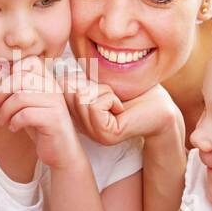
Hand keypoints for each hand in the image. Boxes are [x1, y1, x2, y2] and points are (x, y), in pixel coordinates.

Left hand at [0, 59, 83, 170]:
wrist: (61, 152)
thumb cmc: (41, 128)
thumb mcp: (26, 106)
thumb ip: (14, 93)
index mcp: (48, 80)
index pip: (29, 62)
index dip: (11, 73)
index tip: (2, 91)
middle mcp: (54, 88)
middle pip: (21, 78)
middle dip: (2, 92)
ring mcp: (56, 103)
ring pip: (20, 97)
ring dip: (5, 110)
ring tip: (3, 120)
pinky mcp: (54, 119)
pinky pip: (26, 114)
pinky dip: (14, 122)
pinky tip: (14, 128)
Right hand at [64, 77, 181, 146]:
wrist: (159, 105)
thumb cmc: (132, 89)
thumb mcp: (97, 82)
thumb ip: (75, 82)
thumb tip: (52, 76)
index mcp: (78, 116)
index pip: (61, 89)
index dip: (82, 80)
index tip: (101, 89)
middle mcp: (82, 128)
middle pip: (70, 92)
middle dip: (94, 85)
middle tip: (112, 95)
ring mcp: (93, 134)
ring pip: (82, 98)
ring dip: (104, 91)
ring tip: (117, 101)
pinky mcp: (106, 135)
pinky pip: (95, 106)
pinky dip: (110, 98)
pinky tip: (121, 108)